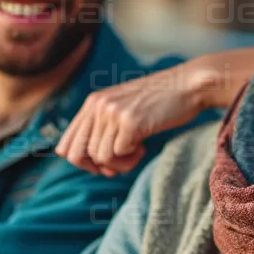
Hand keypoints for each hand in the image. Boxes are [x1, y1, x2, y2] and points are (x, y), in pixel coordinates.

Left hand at [57, 47, 253, 175]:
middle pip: (77, 155)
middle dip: (96, 168)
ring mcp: (113, 113)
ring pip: (100, 158)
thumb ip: (102, 127)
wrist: (188, 85)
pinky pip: (119, 155)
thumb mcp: (122, 108)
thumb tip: (92, 164)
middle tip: (117, 164)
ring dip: (119, 164)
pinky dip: (131, 159)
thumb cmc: (159, 102)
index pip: (65, 145)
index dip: (82, 162)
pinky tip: (143, 147)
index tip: (102, 163)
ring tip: (136, 151)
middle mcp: (98, 106)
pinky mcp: (130, 122)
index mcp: (92, 103)